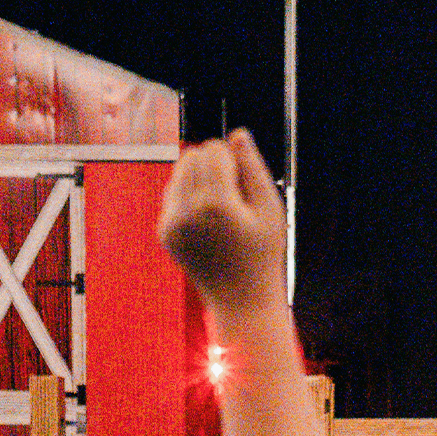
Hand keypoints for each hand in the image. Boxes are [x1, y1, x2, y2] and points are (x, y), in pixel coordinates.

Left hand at [157, 131, 287, 313]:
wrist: (242, 301)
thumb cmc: (264, 257)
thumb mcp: (271, 211)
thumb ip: (254, 169)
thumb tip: (237, 134)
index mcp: (216, 203)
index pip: (214, 149)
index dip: (235, 161)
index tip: (247, 187)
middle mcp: (187, 210)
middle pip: (192, 155)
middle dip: (214, 166)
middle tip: (236, 198)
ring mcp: (171, 222)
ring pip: (179, 172)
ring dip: (200, 180)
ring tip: (222, 209)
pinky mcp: (164, 231)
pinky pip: (172, 194)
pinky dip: (189, 199)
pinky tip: (210, 222)